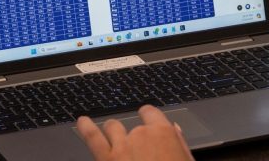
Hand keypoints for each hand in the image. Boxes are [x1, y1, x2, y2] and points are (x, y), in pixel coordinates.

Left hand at [77, 105, 193, 160]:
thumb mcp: (185, 160)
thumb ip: (178, 143)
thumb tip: (174, 129)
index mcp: (163, 133)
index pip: (151, 113)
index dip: (148, 117)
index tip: (146, 119)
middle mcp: (140, 135)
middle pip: (133, 125)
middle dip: (132, 132)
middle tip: (133, 144)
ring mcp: (121, 146)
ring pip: (112, 127)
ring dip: (112, 129)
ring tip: (110, 132)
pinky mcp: (106, 158)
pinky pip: (92, 137)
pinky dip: (86, 127)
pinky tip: (82, 122)